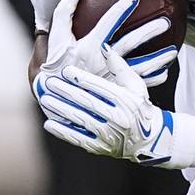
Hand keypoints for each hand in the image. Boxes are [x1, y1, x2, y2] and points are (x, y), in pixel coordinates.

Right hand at [32, 0, 175, 98]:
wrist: (52, 98)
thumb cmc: (51, 67)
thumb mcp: (52, 39)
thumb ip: (62, 14)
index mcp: (88, 46)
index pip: (108, 23)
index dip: (121, 9)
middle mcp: (103, 62)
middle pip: (130, 43)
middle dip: (148, 31)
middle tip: (165, 22)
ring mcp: (111, 77)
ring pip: (140, 65)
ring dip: (158, 58)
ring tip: (174, 52)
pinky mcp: (114, 90)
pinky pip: (137, 85)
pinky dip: (151, 79)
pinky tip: (163, 74)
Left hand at [36, 48, 194, 168]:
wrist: (149, 138)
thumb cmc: (140, 106)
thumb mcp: (136, 85)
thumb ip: (119, 66)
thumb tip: (103, 47)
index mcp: (127, 101)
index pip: (100, 87)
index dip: (82, 79)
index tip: (66, 71)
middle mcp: (119, 118)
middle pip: (87, 102)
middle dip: (66, 92)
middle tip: (49, 83)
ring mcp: (109, 135)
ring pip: (80, 120)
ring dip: (61, 109)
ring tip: (45, 99)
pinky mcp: (101, 148)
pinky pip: (79, 139)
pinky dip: (63, 132)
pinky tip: (50, 123)